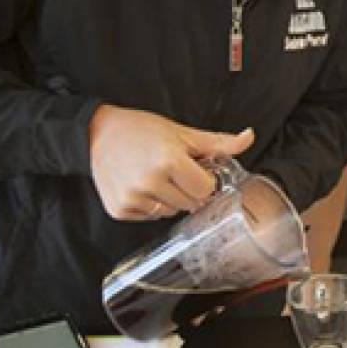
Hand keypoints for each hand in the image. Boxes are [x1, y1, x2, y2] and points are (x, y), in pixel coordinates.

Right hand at [87, 104, 254, 220]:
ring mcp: (132, 198)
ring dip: (170, 199)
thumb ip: (218, 142)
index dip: (204, 180)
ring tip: (157, 176)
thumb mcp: (182, 132)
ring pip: (170, 212)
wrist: (97, 134)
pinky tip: (142, 186)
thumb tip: (249, 137)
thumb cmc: (141, 130)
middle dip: (188, 189)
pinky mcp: (119, 210)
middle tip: (174, 170)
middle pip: (190, 204)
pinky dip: (151, 205)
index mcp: (168, 160)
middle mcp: (149, 182)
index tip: (195, 169)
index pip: (205, 189)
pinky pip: (149, 217)